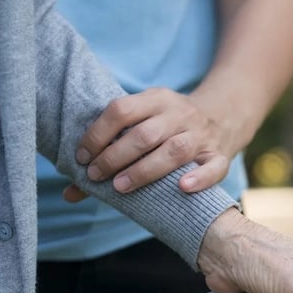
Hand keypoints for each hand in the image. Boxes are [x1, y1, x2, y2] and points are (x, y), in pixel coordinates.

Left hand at [65, 87, 234, 201]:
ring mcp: (201, 135)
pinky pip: (215, 167)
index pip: (121, 110)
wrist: (223, 115)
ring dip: (145, 170)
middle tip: (95, 175)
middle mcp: (180, 114)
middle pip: (145, 134)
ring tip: (120, 187)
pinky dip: (199, 178)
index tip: (82, 157)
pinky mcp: (220, 155)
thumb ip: (109, 151)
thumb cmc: (168, 126)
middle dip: (116, 156)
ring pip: (175, 150)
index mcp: (157, 99)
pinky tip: (182, 187)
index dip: (98, 134)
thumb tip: (69, 192)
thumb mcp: (143, 122)